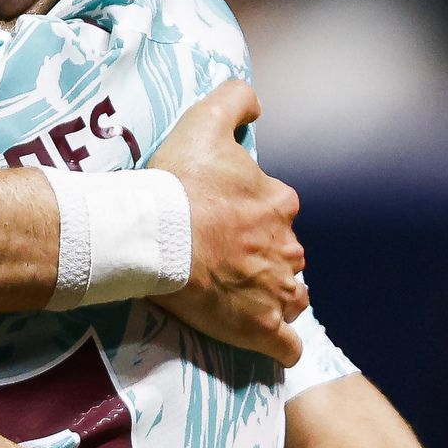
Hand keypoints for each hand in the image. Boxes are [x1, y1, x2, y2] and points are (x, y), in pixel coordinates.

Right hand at [146, 82, 305, 365]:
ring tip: (241, 302)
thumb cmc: (178, 181)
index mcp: (278, 203)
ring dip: (275, 301)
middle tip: (225, 264)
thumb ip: (235, 100)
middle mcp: (287, 247)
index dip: (254, 220)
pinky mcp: (261, 329)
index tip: (223, 226)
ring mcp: (277, 291)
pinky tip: (265, 342)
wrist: (155, 233)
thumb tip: (255, 105)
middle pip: (286, 258)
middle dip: (265, 262)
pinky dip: (280, 346)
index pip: (278, 214)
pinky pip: (287, 347)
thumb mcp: (205, 121)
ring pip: (292, 300)